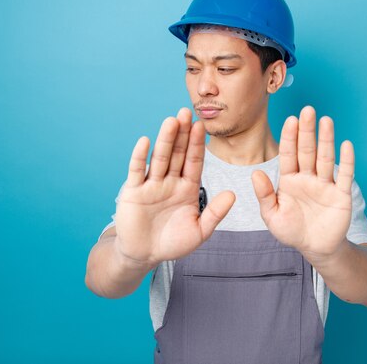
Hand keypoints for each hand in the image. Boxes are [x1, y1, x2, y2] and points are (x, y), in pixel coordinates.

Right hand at [114, 107, 235, 266]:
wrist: (145, 254)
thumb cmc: (173, 243)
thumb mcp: (199, 230)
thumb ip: (215, 212)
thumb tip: (232, 194)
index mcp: (187, 187)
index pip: (194, 161)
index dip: (197, 144)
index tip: (202, 126)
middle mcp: (170, 181)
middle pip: (177, 153)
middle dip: (182, 134)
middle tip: (187, 112)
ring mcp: (151, 184)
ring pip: (160, 158)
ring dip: (165, 139)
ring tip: (171, 120)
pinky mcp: (133, 191)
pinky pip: (137, 171)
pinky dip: (140, 156)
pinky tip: (146, 140)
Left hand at [251, 106, 354, 259]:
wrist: (315, 248)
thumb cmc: (292, 231)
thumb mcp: (272, 215)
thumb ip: (264, 195)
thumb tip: (255, 173)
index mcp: (290, 180)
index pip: (289, 154)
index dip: (289, 138)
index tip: (289, 120)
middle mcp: (308, 178)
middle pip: (307, 151)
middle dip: (307, 131)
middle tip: (307, 110)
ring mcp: (325, 185)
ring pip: (325, 158)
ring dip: (326, 140)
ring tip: (326, 120)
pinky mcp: (341, 195)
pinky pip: (344, 176)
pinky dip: (346, 161)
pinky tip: (346, 145)